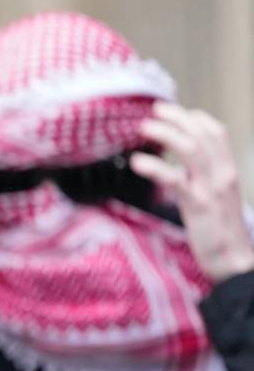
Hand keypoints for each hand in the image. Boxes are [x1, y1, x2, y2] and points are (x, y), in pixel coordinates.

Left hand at [133, 102, 253, 281]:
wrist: (234, 260)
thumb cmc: (220, 232)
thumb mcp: (215, 198)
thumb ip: (202, 180)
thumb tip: (180, 169)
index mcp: (228, 170)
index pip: (216, 132)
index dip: (194, 118)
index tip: (173, 113)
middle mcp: (223, 174)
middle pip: (202, 133)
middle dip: (177, 117)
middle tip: (153, 110)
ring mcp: (212, 188)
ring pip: (191, 148)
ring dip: (166, 133)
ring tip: (144, 127)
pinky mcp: (198, 204)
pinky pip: (176, 179)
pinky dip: (155, 166)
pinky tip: (137, 162)